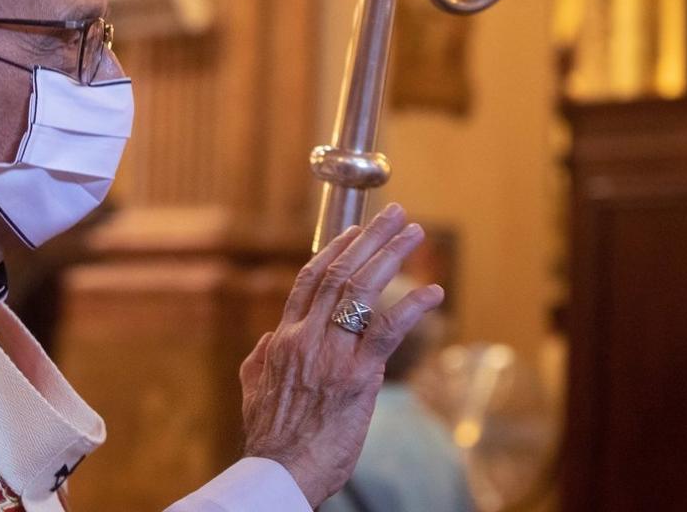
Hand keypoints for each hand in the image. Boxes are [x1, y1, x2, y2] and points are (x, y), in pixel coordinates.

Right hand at [239, 204, 443, 506]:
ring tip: (415, 233)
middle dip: (370, 239)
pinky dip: (411, 308)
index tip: (356, 230)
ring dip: (391, 257)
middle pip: (340, 274)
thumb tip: (269, 338)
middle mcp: (306, 337)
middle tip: (396, 215)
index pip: (310, 281)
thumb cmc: (270, 438)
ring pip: (362, 291)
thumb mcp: (252, 389)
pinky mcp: (356, 378)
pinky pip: (386, 332)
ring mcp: (331, 355)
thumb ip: (260, 359)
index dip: (335, 251)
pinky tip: (433, 291)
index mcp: (284, 339)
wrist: (279, 471)